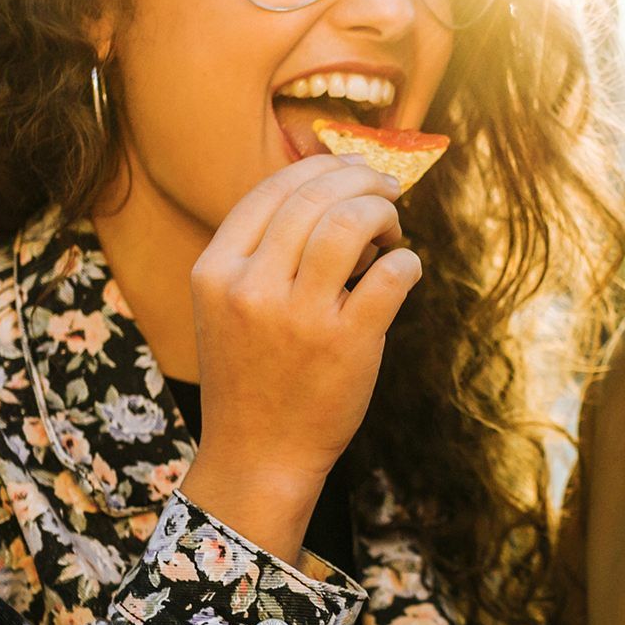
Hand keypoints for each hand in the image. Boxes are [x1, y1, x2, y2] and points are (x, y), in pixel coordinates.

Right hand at [181, 156, 417, 559]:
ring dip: (384, 212)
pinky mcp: (345, 343)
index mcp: (216, 271)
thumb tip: (328, 192)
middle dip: (361, 181)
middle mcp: (250, 287)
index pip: (271, 189)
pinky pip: (391, 274)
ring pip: (350, 222)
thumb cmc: (252, 378)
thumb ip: (261, 254)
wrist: (259, 456)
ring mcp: (297, 315)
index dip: (321, 168)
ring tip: (394, 230)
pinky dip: (408, 261)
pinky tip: (405, 270)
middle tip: (386, 191)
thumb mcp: (228, 308)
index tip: (352, 171)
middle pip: (314, 196)